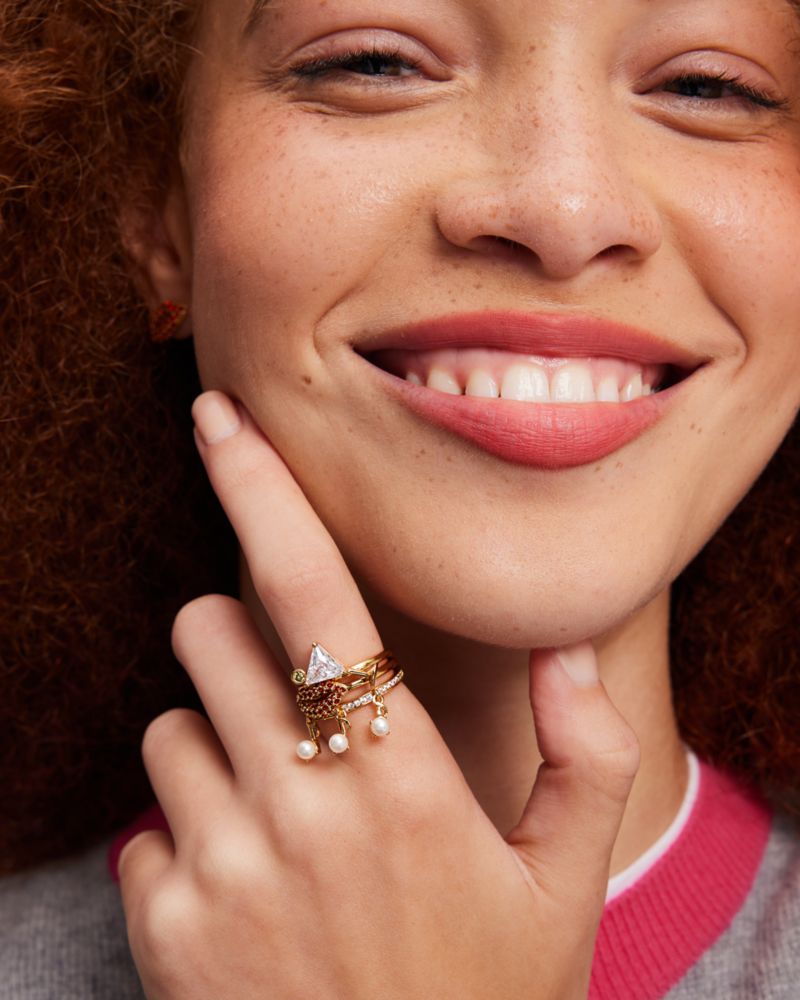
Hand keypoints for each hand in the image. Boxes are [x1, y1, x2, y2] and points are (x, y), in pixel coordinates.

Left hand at [118, 390, 639, 999]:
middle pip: (209, 631)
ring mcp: (221, 867)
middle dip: (240, 642)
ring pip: (170, 723)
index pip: (312, 591)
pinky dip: (182, 838)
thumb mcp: (563, 882)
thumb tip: (566, 651)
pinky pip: (143, 827)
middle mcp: (300, 805)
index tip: (217, 423)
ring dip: (215, 743)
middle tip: (294, 702)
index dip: (260, 492)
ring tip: (281, 817)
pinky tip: (245, 898)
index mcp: (400, 775)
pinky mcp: (166, 928)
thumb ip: (583, 754)